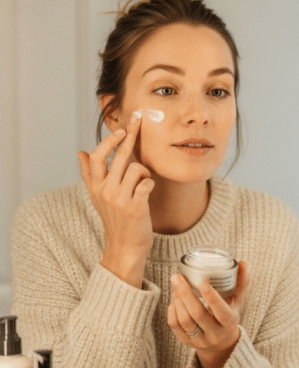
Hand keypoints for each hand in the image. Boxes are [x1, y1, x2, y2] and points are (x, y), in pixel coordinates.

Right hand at [77, 111, 153, 287]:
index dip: (109, 140)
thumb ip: (90, 174)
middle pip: (119, 156)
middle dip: (130, 135)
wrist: (125, 247)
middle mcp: (105, 191)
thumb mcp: (99, 197)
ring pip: (137, 168)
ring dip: (145, 172)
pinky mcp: (135, 207)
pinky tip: (148, 193)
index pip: (97, 156)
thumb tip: (80, 152)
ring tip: (143, 184)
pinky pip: (148, 183)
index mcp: (95, 186)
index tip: (121, 128)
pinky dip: (151, 184)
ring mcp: (119, 199)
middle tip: (139, 120)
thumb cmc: (116, 219)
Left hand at [167, 261, 248, 367]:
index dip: (211, 298)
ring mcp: (200, 340)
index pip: (221, 311)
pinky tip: (174, 299)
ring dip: (178, 300)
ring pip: (184, 320)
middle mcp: (215, 334)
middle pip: (197, 314)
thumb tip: (242, 262)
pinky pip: (175, 326)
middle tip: (177, 277)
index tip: (203, 282)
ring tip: (175, 285)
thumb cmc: (229, 315)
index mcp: (229, 322)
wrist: (222, 344)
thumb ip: (240, 283)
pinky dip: (172, 310)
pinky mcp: (187, 342)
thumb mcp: (237, 302)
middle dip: (185, 294)